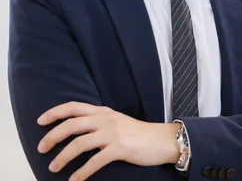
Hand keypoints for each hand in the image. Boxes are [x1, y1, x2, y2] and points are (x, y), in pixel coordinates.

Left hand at [37, 102, 179, 180]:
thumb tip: (78, 132)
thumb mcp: (117, 121)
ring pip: (79, 143)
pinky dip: (81, 172)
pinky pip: (95, 161)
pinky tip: (74, 180)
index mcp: (104, 112)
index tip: (41, 121)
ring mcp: (113, 133)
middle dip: (52, 137)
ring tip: (53, 167)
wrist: (162, 140)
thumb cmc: (139, 134)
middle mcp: (106, 120)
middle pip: (72, 125)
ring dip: (62, 157)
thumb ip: (100, 122)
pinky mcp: (120, 148)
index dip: (56, 112)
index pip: (74, 107)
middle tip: (41, 148)